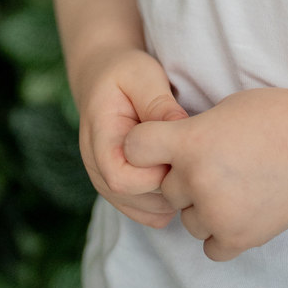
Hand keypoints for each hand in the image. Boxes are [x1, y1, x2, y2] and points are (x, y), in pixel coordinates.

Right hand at [75, 44, 191, 227]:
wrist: (106, 78)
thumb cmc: (126, 74)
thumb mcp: (142, 76)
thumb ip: (158, 104)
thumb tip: (182, 131)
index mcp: (98, 141)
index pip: (121, 180)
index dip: (154, 172)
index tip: (177, 149)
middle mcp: (97, 170)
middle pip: (136, 200)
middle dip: (170, 183)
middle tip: (190, 155)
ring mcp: (109, 185)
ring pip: (146, 212)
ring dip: (173, 195)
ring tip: (187, 162)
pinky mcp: (124, 191)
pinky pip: (151, 214)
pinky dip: (171, 202)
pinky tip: (181, 174)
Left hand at [123, 85, 287, 261]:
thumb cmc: (277, 116)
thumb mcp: (225, 108)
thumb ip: (193, 132)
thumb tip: (169, 150)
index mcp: (191, 140)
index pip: (134, 148)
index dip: (144, 146)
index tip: (160, 145)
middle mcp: (198, 179)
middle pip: (166, 188)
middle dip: (184, 178)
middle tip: (218, 164)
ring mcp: (218, 213)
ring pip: (188, 220)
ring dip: (202, 207)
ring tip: (235, 185)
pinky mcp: (239, 238)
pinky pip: (210, 246)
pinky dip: (220, 232)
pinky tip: (240, 210)